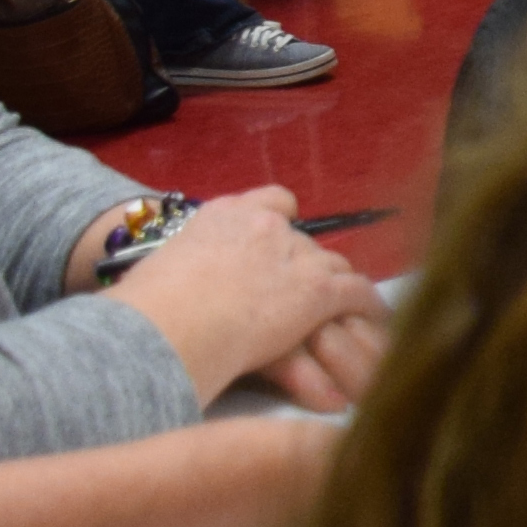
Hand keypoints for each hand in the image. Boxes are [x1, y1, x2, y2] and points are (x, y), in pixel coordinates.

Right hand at [95, 188, 384, 404]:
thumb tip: (183, 276)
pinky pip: (357, 292)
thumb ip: (188, 262)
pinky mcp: (319, 291)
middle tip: (301, 290)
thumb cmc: (150, 307)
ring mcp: (296, 257)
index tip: (280, 239)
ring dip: (336, 285)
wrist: (170, 324)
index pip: (271, 202)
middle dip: (305, 264)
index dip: (281, 222)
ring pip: (333, 264)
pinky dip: (369, 304)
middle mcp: (266, 227)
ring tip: (345, 306)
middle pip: (304, 240)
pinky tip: (377, 316)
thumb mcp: (162, 268)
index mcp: (224, 216)